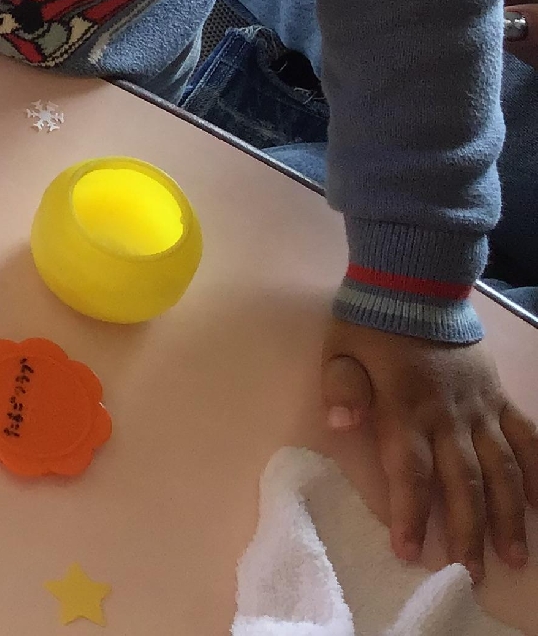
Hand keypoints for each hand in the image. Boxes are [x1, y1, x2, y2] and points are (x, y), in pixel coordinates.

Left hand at [322, 319, 537, 579]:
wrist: (414, 283)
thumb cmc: (370, 324)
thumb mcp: (341, 350)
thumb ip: (341, 388)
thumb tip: (341, 424)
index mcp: (405, 407)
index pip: (411, 471)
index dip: (410, 513)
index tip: (409, 551)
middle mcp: (448, 415)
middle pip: (462, 482)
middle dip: (466, 530)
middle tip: (470, 574)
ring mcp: (480, 407)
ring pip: (500, 469)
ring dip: (507, 514)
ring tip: (513, 556)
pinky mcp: (500, 397)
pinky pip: (526, 437)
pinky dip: (537, 471)